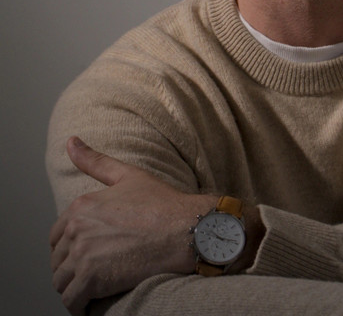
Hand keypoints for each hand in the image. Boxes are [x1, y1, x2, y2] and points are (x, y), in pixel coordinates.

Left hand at [49, 137, 214, 314]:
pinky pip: (72, 301)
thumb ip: (95, 160)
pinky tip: (92, 303)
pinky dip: (79, 306)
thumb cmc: (163, 203)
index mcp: (80, 206)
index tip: (88, 253)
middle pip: (58, 260)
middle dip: (71, 268)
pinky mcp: (92, 280)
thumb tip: (71, 141)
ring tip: (93, 288)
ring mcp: (83, 255)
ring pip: (62, 282)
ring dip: (74, 288)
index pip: (57, 236)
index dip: (71, 247)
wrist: (186, 229)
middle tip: (93, 272)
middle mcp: (77, 229)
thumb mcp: (129, 175)